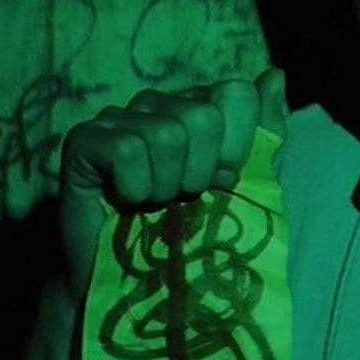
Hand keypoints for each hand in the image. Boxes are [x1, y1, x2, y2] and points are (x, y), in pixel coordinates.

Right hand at [58, 67, 286, 300]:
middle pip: (203, 116)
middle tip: (185, 197)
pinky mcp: (84, 140)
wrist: (137, 284)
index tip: (224, 182)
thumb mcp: (249, 185)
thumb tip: (276, 75)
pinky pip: (126, 149)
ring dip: (168, 185)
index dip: (237, 148)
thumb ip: (266, 132)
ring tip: (157, 202)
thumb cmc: (196, 233)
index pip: (236, 93)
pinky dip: (136, 186)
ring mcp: (119, 117)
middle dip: (202, 171)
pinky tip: (128, 201)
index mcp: (200, 105)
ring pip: (166, 134)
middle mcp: (160, 103)